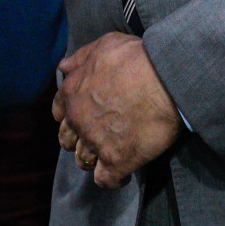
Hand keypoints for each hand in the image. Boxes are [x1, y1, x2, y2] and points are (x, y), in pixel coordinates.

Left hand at [52, 32, 180, 189]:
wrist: (165, 78)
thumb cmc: (137, 58)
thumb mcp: (104, 45)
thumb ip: (81, 58)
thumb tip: (64, 67)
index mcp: (72, 92)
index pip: (59, 112)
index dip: (71, 116)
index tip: (83, 116)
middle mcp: (78, 120)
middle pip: (68, 140)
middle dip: (79, 139)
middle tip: (98, 135)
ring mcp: (95, 143)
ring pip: (83, 161)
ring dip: (94, 158)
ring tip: (111, 153)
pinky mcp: (116, 161)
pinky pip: (105, 180)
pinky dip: (112, 180)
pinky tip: (124, 173)